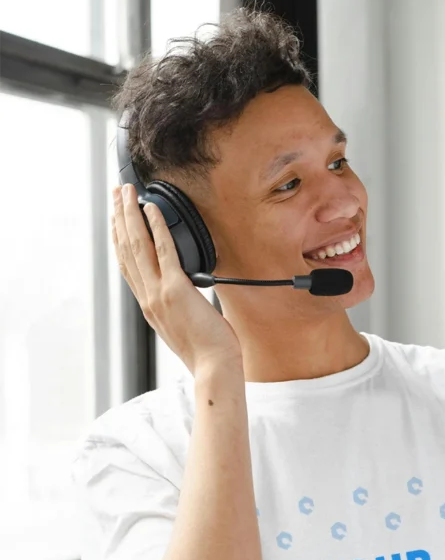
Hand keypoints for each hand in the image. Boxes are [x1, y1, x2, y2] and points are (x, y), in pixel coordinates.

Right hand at [112, 184, 242, 374]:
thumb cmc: (207, 350)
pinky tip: (152, 209)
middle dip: (120, 218)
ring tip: (126, 192)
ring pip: (138, 246)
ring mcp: (159, 293)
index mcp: (148, 306)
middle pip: (126, 250)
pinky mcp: (176, 290)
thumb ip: (179, 305)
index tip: (117, 218)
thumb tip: (187, 290)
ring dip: (131, 215)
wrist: (214, 367)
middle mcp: (147, 297)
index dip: (119, 238)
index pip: (127, 265)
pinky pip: (164, 251)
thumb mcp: (184, 325)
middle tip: (116, 194)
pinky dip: (157, 228)